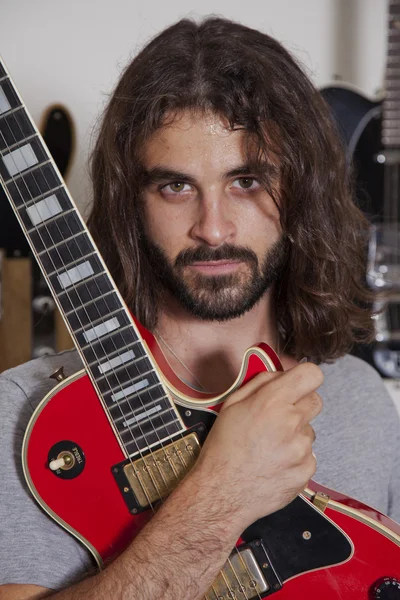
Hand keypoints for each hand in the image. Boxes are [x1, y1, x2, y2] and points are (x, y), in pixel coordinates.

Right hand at [192, 363, 322, 531]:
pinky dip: (295, 458)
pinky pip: (309, 456)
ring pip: (309, 431)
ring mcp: (302, 449)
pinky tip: (274, 462)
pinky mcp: (307, 471)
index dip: (305, 377)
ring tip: (269, 447)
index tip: (298, 383)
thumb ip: (260, 382)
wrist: (223, 493)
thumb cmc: (223, 450)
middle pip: (315, 401)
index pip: (312, 375)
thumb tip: (280, 373)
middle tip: (279, 417)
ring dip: (295, 434)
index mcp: (272, 402)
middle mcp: (291, 423)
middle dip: (300, 405)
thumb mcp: (232, 404)